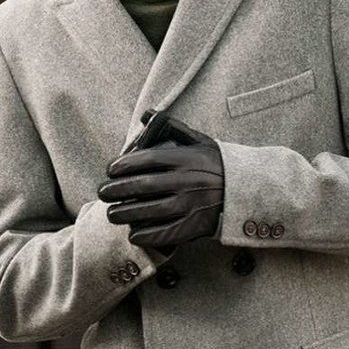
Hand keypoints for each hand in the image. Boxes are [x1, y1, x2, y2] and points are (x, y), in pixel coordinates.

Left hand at [98, 115, 223, 251]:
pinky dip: (148, 235)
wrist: (247, 191)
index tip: (110, 170)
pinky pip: (167, 232)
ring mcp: (192, 205)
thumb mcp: (201, 141)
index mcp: (187, 158)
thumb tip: (146, 114)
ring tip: (111, 214)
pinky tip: (133, 234)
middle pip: (144, 186)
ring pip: (151, 210)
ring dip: (126, 213)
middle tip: (102, 193)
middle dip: (117, 190)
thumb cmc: (218, 164)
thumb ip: (174, 128)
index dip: (124, 165)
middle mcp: (188, 181)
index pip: (147, 159)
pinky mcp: (197, 225)